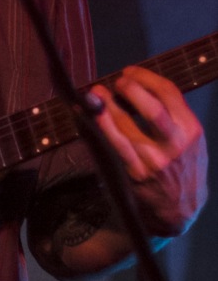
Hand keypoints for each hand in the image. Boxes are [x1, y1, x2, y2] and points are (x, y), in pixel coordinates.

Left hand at [91, 66, 207, 233]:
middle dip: (130, 89)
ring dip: (107, 107)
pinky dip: (99, 128)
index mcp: (191, 129)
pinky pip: (113, 147)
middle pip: (151, 109)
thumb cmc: (183, 166)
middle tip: (117, 82)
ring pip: (126, 127)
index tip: (130, 71)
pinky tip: (89, 116)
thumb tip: (139, 86)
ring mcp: (153, 161)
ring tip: (96, 93)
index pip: (169, 93)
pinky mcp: (134, 174)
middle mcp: (174, 145)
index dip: (146, 77)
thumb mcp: (191, 139)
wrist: (180, 208)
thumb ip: (173, 115)